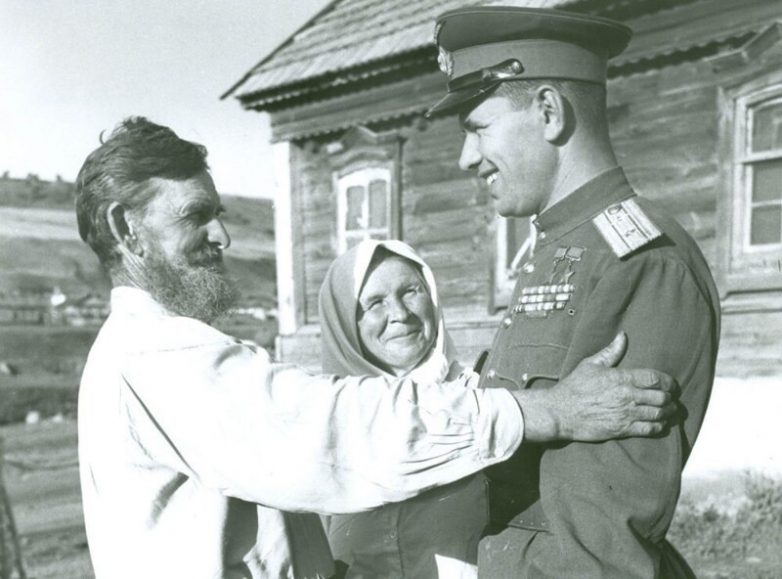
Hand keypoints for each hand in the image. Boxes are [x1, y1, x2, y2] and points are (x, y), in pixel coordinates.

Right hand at [512, 332, 676, 441]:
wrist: (560, 412)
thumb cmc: (574, 387)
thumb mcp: (590, 364)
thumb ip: (610, 352)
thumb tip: (622, 336)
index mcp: (621, 378)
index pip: (655, 379)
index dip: (668, 382)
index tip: (671, 384)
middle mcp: (627, 396)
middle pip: (661, 397)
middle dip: (670, 398)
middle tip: (672, 399)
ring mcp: (626, 414)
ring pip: (658, 414)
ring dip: (668, 413)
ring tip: (669, 411)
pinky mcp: (622, 429)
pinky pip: (649, 429)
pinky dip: (659, 427)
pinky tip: (660, 424)